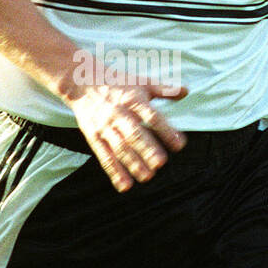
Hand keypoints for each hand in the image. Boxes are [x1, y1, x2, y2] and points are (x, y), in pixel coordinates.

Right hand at [67, 82, 187, 191]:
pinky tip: (125, 185)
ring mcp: (105, 127)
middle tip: (161, 163)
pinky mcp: (94, 137)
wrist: (80, 82)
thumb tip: (186, 92)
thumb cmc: (116, 83)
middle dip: (147, 148)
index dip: (166, 130)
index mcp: (133, 100)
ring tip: (147, 176)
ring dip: (133, 163)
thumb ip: (164, 89)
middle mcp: (119, 114)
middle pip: (134, 133)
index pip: (152, 116)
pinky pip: (104, 156)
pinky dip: (114, 171)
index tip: (180, 144)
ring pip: (120, 147)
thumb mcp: (141, 82)